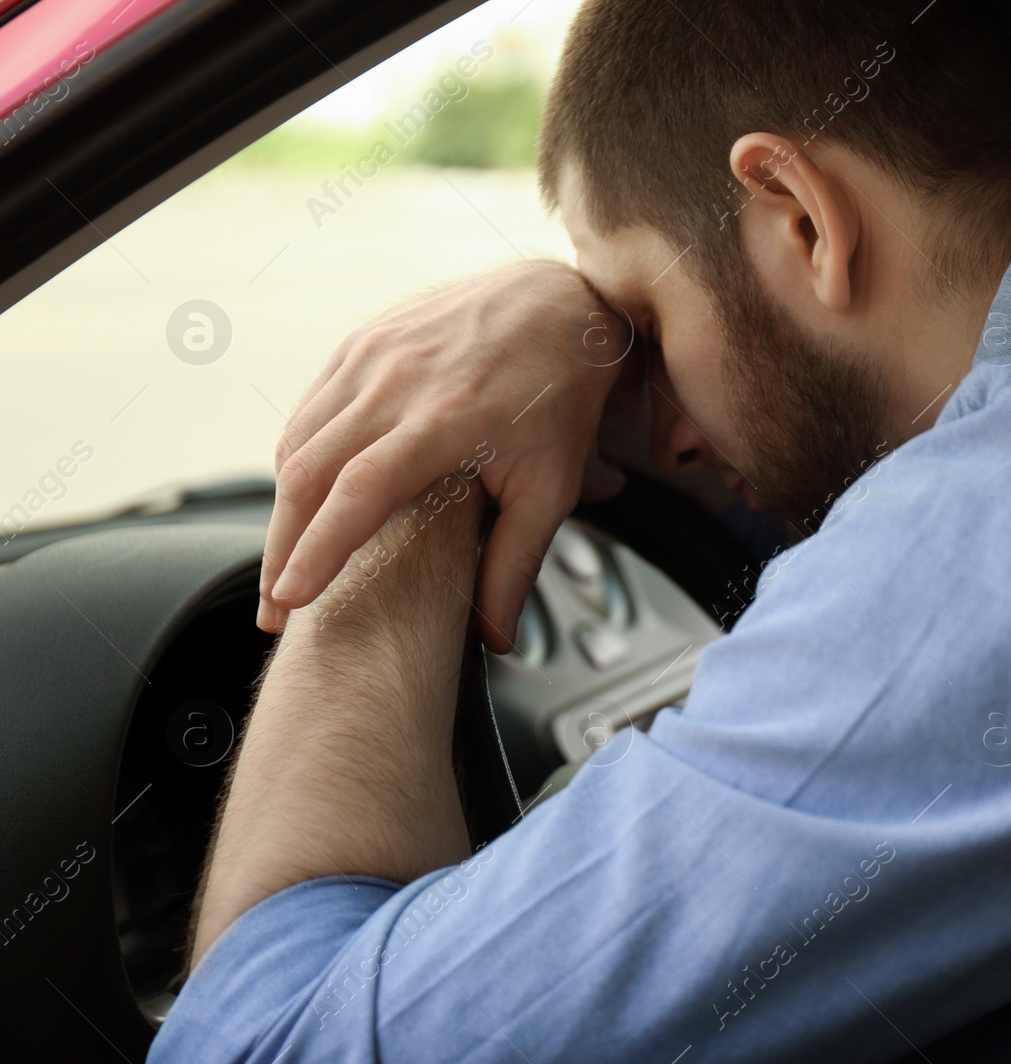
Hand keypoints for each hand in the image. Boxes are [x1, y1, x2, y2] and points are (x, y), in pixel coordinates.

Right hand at [260, 259, 628, 652]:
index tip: (289, 599)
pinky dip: (297, 460)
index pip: (360, 492)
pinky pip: (310, 409)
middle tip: (275, 609)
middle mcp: (396, 381)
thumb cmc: (561, 392)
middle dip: (282, 548)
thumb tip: (496, 639)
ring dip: (283, 509)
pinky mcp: (359, 342)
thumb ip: (516, 563)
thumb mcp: (552, 484)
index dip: (319, 549)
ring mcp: (371, 355)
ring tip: (284, 567)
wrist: (558, 302)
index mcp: (445, 418)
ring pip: (298, 440)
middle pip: (309, 472)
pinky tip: (301, 500)